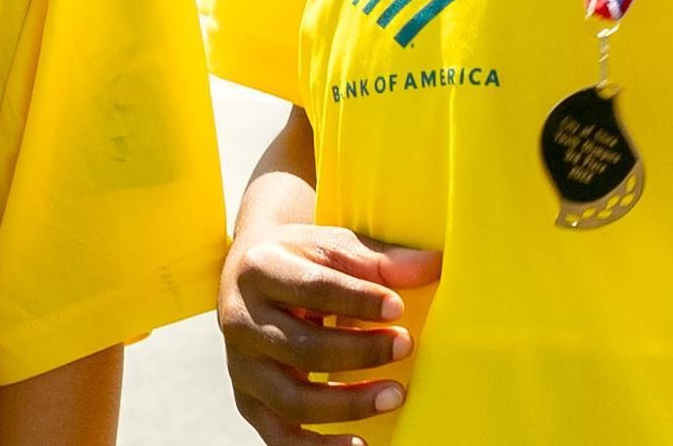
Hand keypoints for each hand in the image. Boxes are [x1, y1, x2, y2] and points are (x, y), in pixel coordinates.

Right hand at [218, 222, 441, 444]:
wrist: (250, 273)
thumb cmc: (301, 259)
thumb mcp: (333, 245)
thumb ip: (379, 260)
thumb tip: (433, 266)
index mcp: (258, 269)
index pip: (311, 288)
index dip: (357, 299)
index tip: (398, 306)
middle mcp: (240, 319)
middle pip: (302, 348)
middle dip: (360, 352)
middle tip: (406, 344)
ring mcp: (240, 366)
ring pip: (292, 400)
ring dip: (349, 403)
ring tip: (395, 395)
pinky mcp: (248, 400)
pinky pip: (281, 437)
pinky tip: (361, 444)